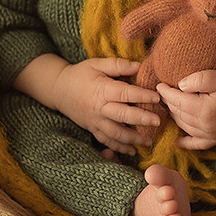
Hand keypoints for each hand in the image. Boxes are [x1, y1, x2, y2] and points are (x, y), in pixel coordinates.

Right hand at [15, 55, 161, 155]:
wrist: (58, 89)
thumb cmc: (81, 74)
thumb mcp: (97, 64)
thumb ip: (118, 65)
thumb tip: (139, 65)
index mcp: (102, 89)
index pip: (124, 93)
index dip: (141, 95)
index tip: (157, 97)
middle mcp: (99, 107)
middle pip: (122, 115)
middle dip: (141, 119)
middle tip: (158, 121)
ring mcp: (95, 121)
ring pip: (115, 133)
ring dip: (133, 138)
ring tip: (149, 140)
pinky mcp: (93, 129)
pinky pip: (106, 141)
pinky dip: (119, 148)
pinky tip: (133, 151)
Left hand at [156, 70, 215, 149]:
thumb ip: (199, 78)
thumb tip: (180, 85)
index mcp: (205, 110)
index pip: (177, 100)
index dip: (165, 91)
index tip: (158, 83)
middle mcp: (206, 126)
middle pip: (178, 113)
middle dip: (168, 102)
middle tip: (162, 92)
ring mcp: (211, 135)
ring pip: (183, 126)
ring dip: (174, 115)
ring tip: (169, 104)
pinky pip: (195, 144)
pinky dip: (184, 142)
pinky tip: (176, 140)